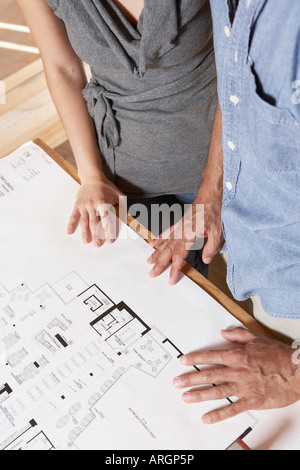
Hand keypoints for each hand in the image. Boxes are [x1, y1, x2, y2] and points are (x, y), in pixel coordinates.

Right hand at [67, 175, 123, 246]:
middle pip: (94, 222)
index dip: (108, 230)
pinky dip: (70, 224)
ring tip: (86, 242)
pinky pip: (73, 216)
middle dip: (96, 235)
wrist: (92, 177)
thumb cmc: (107, 187)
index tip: (109, 240)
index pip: (106, 219)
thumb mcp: (118, 194)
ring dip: (84, 232)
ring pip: (84, 221)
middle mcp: (93, 205)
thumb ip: (123, 206)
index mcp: (103, 203)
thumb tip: (132, 217)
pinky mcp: (77, 205)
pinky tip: (69, 233)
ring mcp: (84, 205)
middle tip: (97, 246)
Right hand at [147, 185, 222, 284]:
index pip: (180, 256)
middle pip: (168, 251)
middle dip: (159, 264)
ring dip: (156, 253)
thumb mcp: (217, 232)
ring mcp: (178, 228)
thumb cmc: (213, 212)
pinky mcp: (179, 224)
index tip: (170, 279)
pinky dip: (158, 239)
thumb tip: (205, 260)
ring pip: (164, 243)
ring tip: (148, 262)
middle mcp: (181, 232)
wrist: (209, 196)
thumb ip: (210, 248)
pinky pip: (166, 233)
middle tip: (151, 274)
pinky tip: (152, 244)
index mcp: (190, 235)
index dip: (174, 269)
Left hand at [173, 328, 299, 423]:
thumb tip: (223, 333)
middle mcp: (237, 371)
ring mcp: (243, 387)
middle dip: (190, 378)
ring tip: (185, 397)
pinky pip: (232, 409)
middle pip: (209, 374)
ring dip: (199, 395)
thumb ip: (238, 335)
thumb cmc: (278, 355)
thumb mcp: (257, 338)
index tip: (183, 361)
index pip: (211, 356)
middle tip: (176, 382)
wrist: (296, 371)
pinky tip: (207, 417)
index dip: (195, 359)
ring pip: (216, 391)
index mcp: (237, 355)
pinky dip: (219, 414)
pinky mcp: (252, 400)